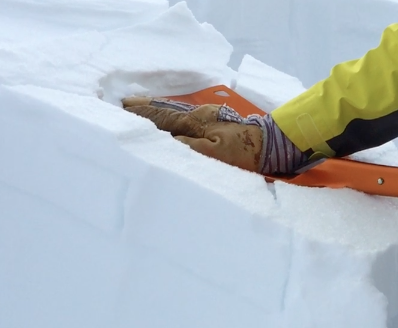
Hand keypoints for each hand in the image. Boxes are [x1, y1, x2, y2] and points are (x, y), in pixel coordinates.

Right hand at [122, 97, 263, 172]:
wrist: (273, 146)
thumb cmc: (246, 153)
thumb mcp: (217, 153)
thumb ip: (190, 147)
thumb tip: (169, 141)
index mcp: (197, 123)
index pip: (164, 119)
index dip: (143, 116)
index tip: (124, 110)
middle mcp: (199, 117)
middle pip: (166, 111)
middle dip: (145, 108)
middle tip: (124, 104)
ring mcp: (206, 119)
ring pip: (174, 112)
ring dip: (155, 109)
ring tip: (138, 106)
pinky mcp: (213, 124)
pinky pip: (184, 118)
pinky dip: (169, 115)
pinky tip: (166, 118)